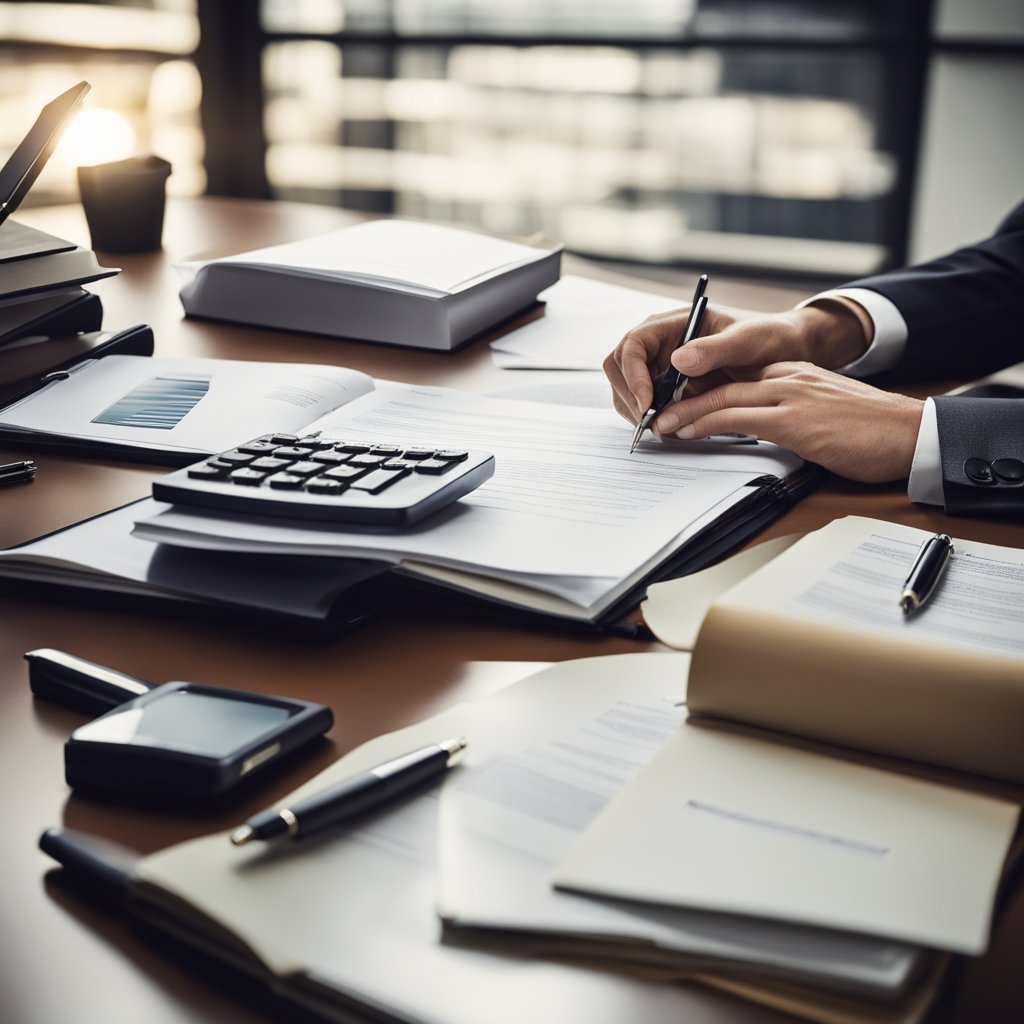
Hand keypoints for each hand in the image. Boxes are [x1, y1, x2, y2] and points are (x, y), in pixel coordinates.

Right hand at [604, 302, 869, 423]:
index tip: (650, 403)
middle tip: (652, 423)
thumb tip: (678, 361)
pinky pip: (645, 405)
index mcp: (673, 323)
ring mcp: (660, 367)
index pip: (633, 344)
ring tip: (664, 428)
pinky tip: (672, 428)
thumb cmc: (768, 338)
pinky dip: (652, 419)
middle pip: (619, 368)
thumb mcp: (749, 340)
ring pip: (626, 390)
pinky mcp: (666, 389)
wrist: (783, 354)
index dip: (634, 375)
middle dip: (630, 397)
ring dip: (638, 412)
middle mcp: (660, 344)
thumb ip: (715, 348)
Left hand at [654, 362, 923, 482]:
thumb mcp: (824, 415)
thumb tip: (766, 431)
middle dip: (685, 400)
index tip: (680, 402)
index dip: (705, 391)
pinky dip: (707, 424)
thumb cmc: (873, 431)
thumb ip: (792, 415)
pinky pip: (738, 419)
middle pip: (723, 385)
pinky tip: (688, 432)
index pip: (739, 378)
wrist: (911, 433)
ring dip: (687, 413)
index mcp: (796, 375)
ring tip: (662, 425)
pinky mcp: (794, 421)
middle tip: (658, 413)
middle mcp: (789, 379)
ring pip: (724, 399)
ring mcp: (790, 397)